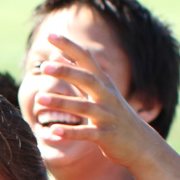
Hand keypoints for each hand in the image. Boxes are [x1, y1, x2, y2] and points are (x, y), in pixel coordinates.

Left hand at [34, 33, 152, 166]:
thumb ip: (79, 75)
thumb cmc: (115, 116)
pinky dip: (69, 132)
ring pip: (83, 107)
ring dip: (60, 102)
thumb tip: (56, 55)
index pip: (86, 59)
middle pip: (86, 79)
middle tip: (44, 67)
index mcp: (104, 83)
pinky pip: (86, 133)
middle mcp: (107, 96)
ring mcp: (107, 116)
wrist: (141, 144)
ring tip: (39, 99)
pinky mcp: (106, 136)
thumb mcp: (101, 93)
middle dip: (66, 71)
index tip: (50, 35)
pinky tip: (52, 131)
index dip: (69, 46)